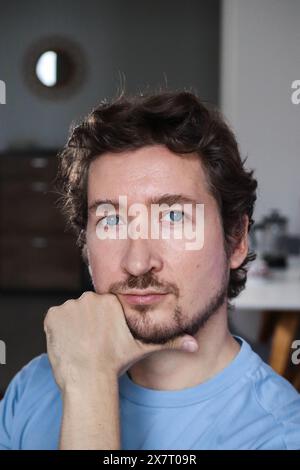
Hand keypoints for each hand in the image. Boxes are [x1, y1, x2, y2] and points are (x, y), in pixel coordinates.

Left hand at [44, 291, 198, 390]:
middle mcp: (89, 297)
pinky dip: (59, 329)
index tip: (103, 338)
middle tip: (93, 343)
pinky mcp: (53, 315)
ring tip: (81, 344)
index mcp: (109, 301)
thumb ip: (169, 342)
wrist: (89, 378)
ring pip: (71, 314)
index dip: (102, 324)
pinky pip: (55, 319)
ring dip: (74, 326)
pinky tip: (69, 342)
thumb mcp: (144, 349)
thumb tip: (195, 344)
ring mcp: (69, 305)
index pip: (102, 308)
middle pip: (87, 309)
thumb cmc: (116, 363)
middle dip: (89, 323)